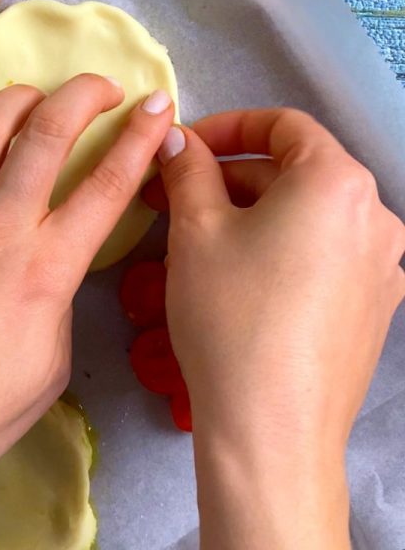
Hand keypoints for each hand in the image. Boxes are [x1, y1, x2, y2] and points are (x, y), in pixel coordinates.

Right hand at [144, 108, 404, 548]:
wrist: (270, 430)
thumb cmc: (230, 314)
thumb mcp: (195, 229)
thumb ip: (186, 168)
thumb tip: (173, 136)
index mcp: (338, 183)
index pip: (283, 124)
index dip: (226, 126)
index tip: (182, 146)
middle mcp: (376, 216)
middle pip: (294, 171)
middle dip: (229, 176)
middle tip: (171, 195)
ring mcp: (382, 266)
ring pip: (306, 215)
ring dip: (250, 211)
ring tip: (196, 237)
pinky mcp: (374, 308)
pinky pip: (322, 254)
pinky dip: (279, 246)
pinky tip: (238, 276)